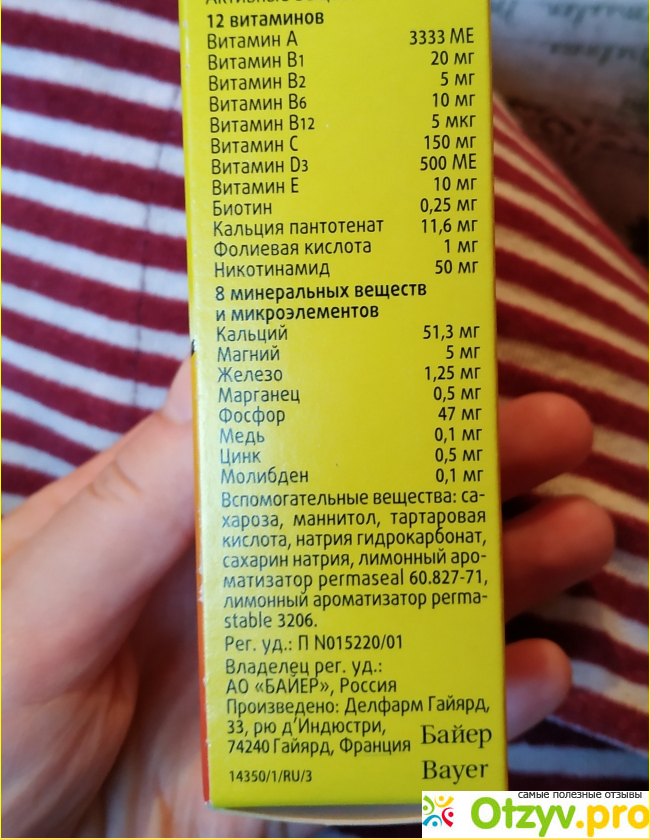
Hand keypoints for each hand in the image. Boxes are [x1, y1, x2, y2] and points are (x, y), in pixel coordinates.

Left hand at [2, 360, 613, 836]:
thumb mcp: (43, 593)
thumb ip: (139, 496)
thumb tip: (227, 364)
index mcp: (169, 520)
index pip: (286, 434)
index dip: (366, 388)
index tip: (446, 345)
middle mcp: (229, 585)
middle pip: (365, 517)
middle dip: (462, 473)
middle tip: (558, 431)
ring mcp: (262, 676)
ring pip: (397, 612)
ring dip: (491, 574)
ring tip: (579, 535)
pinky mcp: (281, 769)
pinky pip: (388, 737)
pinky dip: (465, 709)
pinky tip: (530, 673)